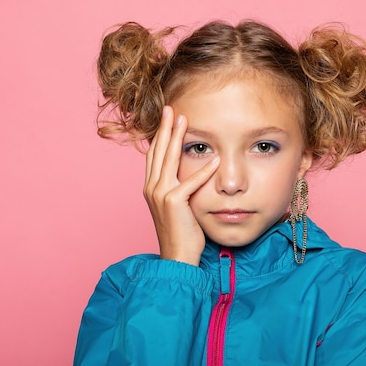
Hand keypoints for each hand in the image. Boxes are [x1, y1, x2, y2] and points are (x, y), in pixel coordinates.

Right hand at [143, 106, 219, 265]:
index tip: (167, 118)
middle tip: (170, 109)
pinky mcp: (174, 203)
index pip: (154, 155)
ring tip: (184, 120)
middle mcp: (152, 188)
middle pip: (158, 151)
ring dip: (177, 137)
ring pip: (169, 159)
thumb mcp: (178, 206)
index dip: (160, 135)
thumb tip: (190, 173)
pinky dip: (203, 171)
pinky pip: (190, 182)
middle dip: (165, 128)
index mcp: (151, 188)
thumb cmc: (182, 233)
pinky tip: (214, 159)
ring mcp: (160, 194)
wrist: (176, 257)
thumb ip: (181, 187)